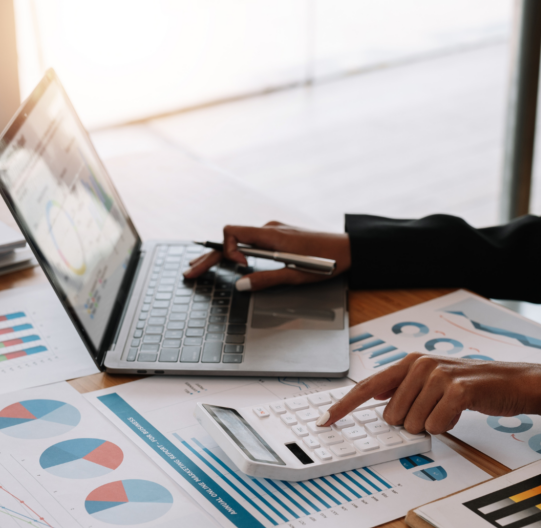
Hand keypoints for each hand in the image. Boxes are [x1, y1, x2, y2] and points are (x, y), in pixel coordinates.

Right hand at [183, 222, 350, 290]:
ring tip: (201, 267)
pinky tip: (229, 262)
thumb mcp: (296, 276)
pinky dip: (236, 251)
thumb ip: (266, 279)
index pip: (232, 232)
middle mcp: (269, 229)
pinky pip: (251, 241)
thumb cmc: (327, 262)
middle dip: (209, 256)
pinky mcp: (279, 236)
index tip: (240, 269)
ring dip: (221, 254)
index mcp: (271, 236)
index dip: (228, 251)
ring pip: (239, 240)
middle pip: (230, 239)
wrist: (350, 249)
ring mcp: (273, 232)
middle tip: (190, 272)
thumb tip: (240, 285)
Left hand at [317, 354, 540, 433]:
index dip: (344, 406)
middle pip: (392, 416)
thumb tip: (374, 396)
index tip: (325, 420)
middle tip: (435, 410)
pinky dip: (446, 427)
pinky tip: (458, 413)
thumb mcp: (431, 381)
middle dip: (412, 422)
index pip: (367, 387)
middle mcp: (420, 365)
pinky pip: (435, 425)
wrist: (511, 383)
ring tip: (448, 409)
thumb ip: (402, 387)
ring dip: (431, 425)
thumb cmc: (470, 385)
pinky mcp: (457, 389)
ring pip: (412, 424)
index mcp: (409, 363)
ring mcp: (438, 375)